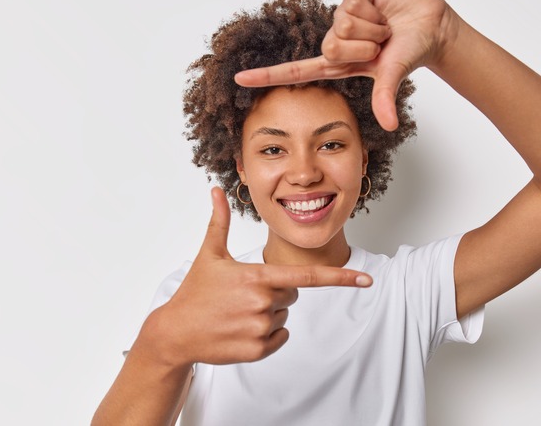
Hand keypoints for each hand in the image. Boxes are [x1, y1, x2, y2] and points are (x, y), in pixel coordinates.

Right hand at [141, 187, 371, 366]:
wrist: (174, 333)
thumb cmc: (194, 292)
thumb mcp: (209, 254)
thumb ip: (220, 221)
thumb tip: (216, 190)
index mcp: (257, 277)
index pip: (307, 277)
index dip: (340, 278)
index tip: (366, 280)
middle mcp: (263, 303)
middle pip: (292, 295)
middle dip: (275, 292)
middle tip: (244, 294)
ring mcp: (260, 328)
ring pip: (284, 316)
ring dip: (268, 313)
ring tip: (237, 312)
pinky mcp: (257, 350)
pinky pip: (280, 337)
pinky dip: (267, 334)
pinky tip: (241, 329)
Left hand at [234, 0, 457, 130]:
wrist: (431, 23)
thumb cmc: (410, 49)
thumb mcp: (393, 74)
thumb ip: (385, 97)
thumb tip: (389, 125)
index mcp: (338, 63)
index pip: (296, 71)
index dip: (267, 75)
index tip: (239, 79)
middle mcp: (335, 39)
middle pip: (329, 46)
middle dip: (363, 47)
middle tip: (380, 44)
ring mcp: (341, 16)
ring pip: (341, 24)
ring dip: (371, 28)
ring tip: (384, 26)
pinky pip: (352, 4)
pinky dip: (373, 9)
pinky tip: (382, 6)